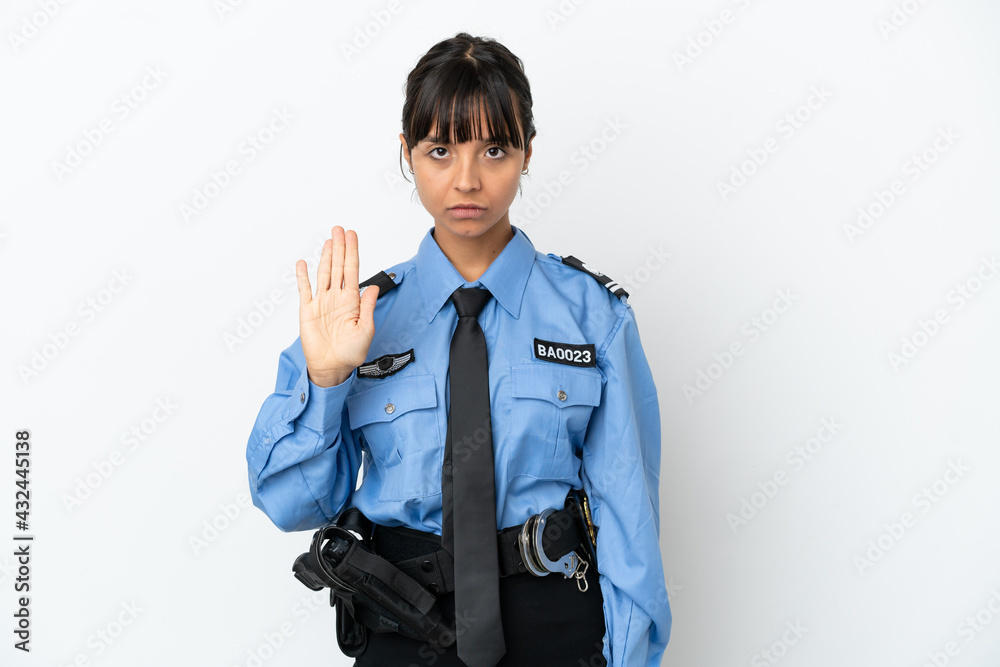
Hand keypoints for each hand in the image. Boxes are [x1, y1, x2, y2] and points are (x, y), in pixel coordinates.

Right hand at [296, 226, 378, 386]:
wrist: (332, 368)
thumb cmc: (351, 352)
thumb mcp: (366, 329)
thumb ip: (368, 307)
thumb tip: (372, 287)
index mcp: (352, 301)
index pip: (352, 270)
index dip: (352, 252)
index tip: (352, 236)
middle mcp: (336, 298)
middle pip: (338, 266)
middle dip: (340, 247)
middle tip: (340, 229)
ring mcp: (321, 302)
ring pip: (323, 273)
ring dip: (325, 256)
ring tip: (329, 239)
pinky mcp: (307, 310)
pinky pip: (304, 289)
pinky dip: (303, 276)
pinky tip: (303, 263)